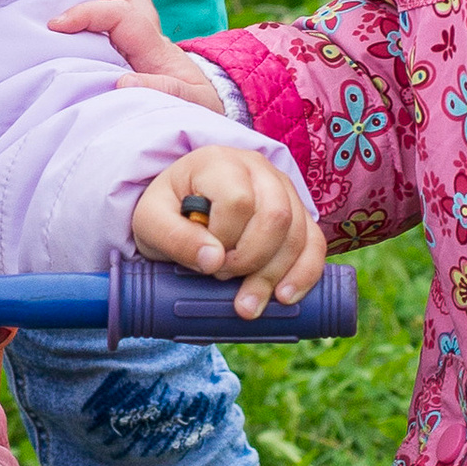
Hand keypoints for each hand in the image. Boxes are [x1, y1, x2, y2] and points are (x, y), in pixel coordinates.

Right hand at [50, 0, 225, 107]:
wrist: (205, 111)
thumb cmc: (194, 107)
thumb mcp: (189, 104)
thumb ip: (163, 91)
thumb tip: (124, 81)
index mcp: (155, 48)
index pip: (120, 15)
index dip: (88, 13)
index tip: (56, 25)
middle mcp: (147, 35)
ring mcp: (139, 40)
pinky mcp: (130, 49)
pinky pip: (110, 19)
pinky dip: (88, 8)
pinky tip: (62, 9)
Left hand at [132, 146, 323, 318]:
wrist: (179, 208)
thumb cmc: (167, 211)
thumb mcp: (151, 221)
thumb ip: (174, 238)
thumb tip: (213, 261)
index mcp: (219, 162)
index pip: (238, 201)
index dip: (225, 238)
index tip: (206, 259)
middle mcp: (258, 169)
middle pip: (276, 215)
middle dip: (251, 259)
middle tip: (222, 278)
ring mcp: (283, 189)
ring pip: (298, 232)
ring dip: (274, 274)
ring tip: (247, 303)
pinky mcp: (297, 213)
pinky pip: (315, 243)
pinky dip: (305, 273)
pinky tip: (286, 297)